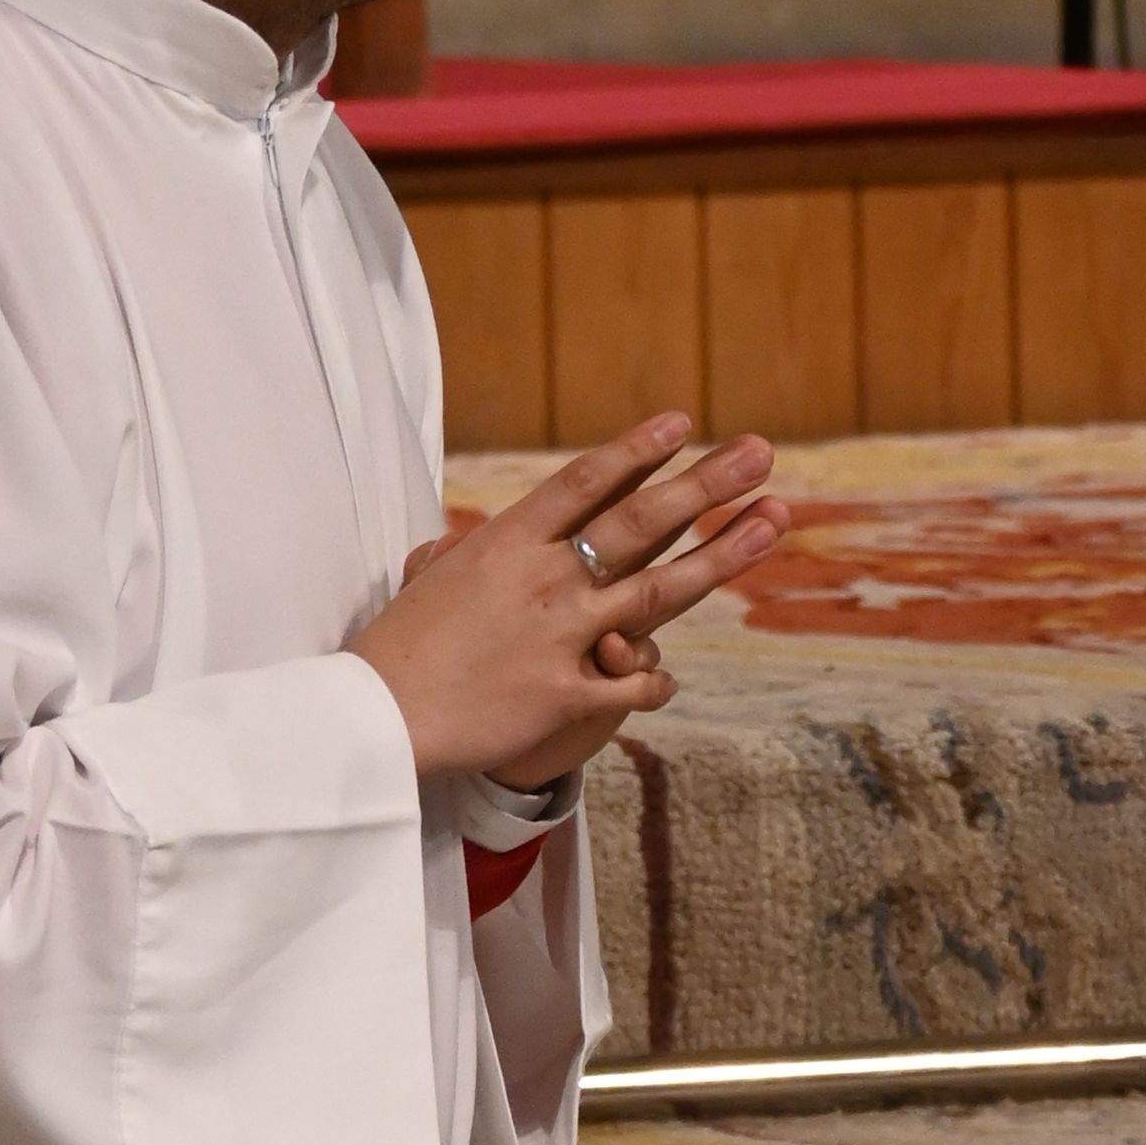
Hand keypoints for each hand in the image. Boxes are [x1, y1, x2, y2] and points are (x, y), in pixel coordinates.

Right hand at [348, 414, 788, 788]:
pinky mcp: (566, 695)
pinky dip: (655, 680)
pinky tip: (666, 678)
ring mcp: (561, 635)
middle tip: (758, 453)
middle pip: (639, 522)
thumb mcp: (426, 584)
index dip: (637, 451)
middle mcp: (544, 579)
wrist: (374, 720)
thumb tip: (451, 548)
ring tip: (771, 522)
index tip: (681, 424)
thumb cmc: (394, 650)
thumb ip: (455, 559)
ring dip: (723, 554)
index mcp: (505, 541)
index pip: (584, 482)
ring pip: (660, 590)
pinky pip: (635, 684)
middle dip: (706, 483)